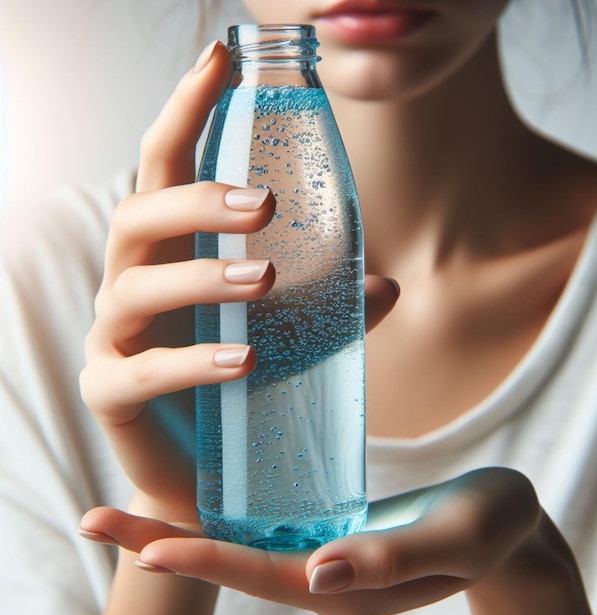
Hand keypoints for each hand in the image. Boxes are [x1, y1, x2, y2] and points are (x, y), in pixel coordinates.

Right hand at [79, 40, 399, 523]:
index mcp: (173, 254)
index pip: (167, 167)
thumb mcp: (288, 335)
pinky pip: (142, 371)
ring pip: (137, 287)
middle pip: (140, 214)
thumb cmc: (242, 387)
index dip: (186, 110)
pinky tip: (244, 360)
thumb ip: (331, 307)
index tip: (220, 59)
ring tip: (262, 279)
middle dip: (196, 200)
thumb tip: (385, 284)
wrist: (209, 472)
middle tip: (262, 204)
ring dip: (201, 276)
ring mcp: (114, 337)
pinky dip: (192, 361)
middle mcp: (134, 283)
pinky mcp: (109, 392)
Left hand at [80, 467, 593, 614]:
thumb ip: (391, 561)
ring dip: (183, 529)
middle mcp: (322, 576)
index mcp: (347, 587)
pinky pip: (268, 525)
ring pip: (242, 544)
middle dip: (164, 544)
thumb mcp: (452, 538)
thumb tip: (319, 576)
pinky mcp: (331, 530)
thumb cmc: (488, 528)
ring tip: (126, 506)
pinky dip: (225, 514)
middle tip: (95, 517)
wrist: (507, 527)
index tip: (145, 544)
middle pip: (233, 562)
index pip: (261, 575)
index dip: (204, 560)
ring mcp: (324, 555)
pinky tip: (201, 492)